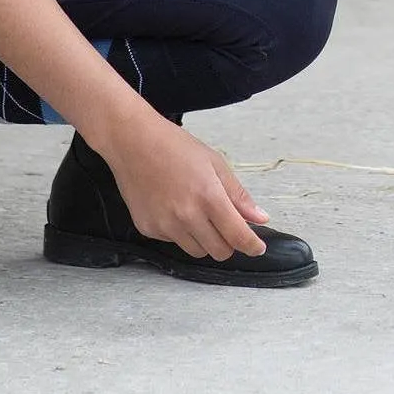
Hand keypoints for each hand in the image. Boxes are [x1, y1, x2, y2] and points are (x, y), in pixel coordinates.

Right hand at [96, 111, 272, 259]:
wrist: (133, 142)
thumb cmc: (175, 147)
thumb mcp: (215, 163)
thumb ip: (238, 195)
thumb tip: (260, 218)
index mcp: (208, 197)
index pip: (237, 236)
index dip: (252, 246)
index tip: (257, 248)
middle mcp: (186, 216)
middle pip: (219, 251)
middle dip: (229, 243)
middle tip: (228, 226)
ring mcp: (165, 225)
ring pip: (197, 251)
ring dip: (205, 240)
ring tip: (198, 213)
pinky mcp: (148, 229)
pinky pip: (174, 242)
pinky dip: (181, 233)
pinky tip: (175, 209)